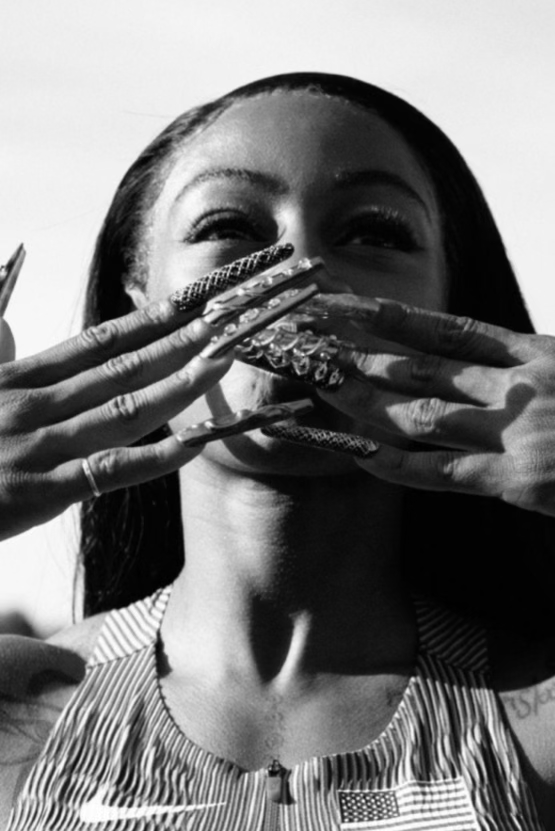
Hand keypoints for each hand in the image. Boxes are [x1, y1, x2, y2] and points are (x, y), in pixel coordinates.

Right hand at [0, 297, 235, 540]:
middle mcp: (34, 403)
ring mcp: (37, 446)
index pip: (98, 341)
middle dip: (180, 340)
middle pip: (122, 365)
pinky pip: (107, 471)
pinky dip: (156, 457)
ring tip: (222, 362)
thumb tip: (9, 314)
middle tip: (228, 320)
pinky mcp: (35, 493)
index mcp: (18, 378)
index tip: (191, 304)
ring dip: (180, 383)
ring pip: (124, 408)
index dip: (150, 320)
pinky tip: (194, 442)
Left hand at [315, 295, 554, 516]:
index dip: (397, 318)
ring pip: (426, 413)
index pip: (453, 332)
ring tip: (327, 389)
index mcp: (539, 355)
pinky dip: (400, 465)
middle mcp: (521, 385)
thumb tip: (492, 378)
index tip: (353, 307)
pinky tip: (363, 454)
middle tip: (320, 350)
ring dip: (371, 401)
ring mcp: (518, 430)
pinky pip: (446, 470)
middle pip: (428, 368)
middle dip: (368, 359)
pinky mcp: (521, 477)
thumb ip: (531, 375)